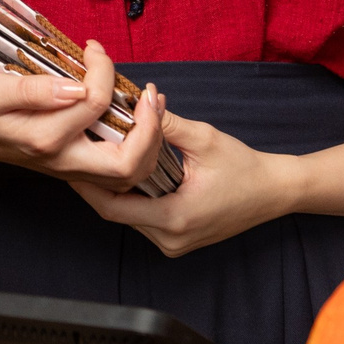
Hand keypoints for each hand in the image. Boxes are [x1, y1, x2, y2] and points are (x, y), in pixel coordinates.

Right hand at [0, 41, 169, 192]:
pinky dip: (142, 146)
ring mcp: (73, 169)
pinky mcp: (79, 168)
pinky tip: (141, 116)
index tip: (92, 48)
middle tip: (150, 95)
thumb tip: (74, 87)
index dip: (103, 70)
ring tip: (152, 103)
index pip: (95, 103)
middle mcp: (64, 161)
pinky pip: (122, 170)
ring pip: (131, 173)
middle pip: (127, 164)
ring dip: (152, 140)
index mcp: (44, 139)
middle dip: (150, 128)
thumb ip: (32, 90)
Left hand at [73, 112, 305, 255]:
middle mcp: (170, 239)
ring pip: (127, 218)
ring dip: (113, 191)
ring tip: (96, 161)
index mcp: (174, 218)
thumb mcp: (204, 139)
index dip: (86, 185)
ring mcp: (173, 244)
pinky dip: (130, 199)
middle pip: (115, 213)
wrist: (274, 192)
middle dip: (95, 184)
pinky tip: (122, 174)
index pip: (112, 207)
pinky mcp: (176, 240)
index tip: (69, 163)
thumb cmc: (244, 167)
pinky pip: (142, 220)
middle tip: (78, 156)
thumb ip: (166, 123)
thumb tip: (138, 99)